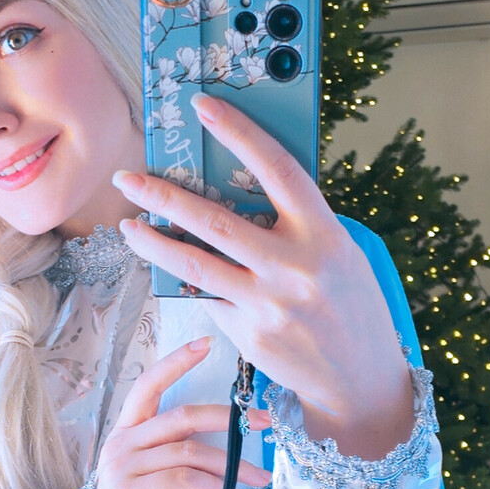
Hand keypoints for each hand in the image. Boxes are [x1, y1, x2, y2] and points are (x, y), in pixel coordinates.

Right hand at [95, 337, 270, 488]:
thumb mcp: (148, 474)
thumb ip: (170, 451)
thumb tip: (222, 439)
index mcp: (125, 432)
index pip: (148, 385)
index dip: (176, 362)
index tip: (206, 344)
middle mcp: (121, 444)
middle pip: (182, 416)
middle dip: (228, 417)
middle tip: (264, 422)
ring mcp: (123, 470)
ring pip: (190, 452)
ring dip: (232, 465)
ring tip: (260, 476)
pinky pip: (184, 481)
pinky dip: (215, 488)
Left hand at [114, 94, 414, 458]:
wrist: (361, 381)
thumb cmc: (349, 307)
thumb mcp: (339, 255)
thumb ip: (296, 225)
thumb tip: (235, 191)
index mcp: (325, 234)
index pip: (277, 169)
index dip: (239, 132)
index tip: (203, 107)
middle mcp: (296, 267)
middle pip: (214, 220)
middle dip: (163, 195)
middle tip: (129, 179)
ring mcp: (269, 303)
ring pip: (193, 262)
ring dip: (152, 241)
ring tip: (129, 225)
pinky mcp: (249, 333)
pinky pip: (208, 296)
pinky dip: (187, 279)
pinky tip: (169, 268)